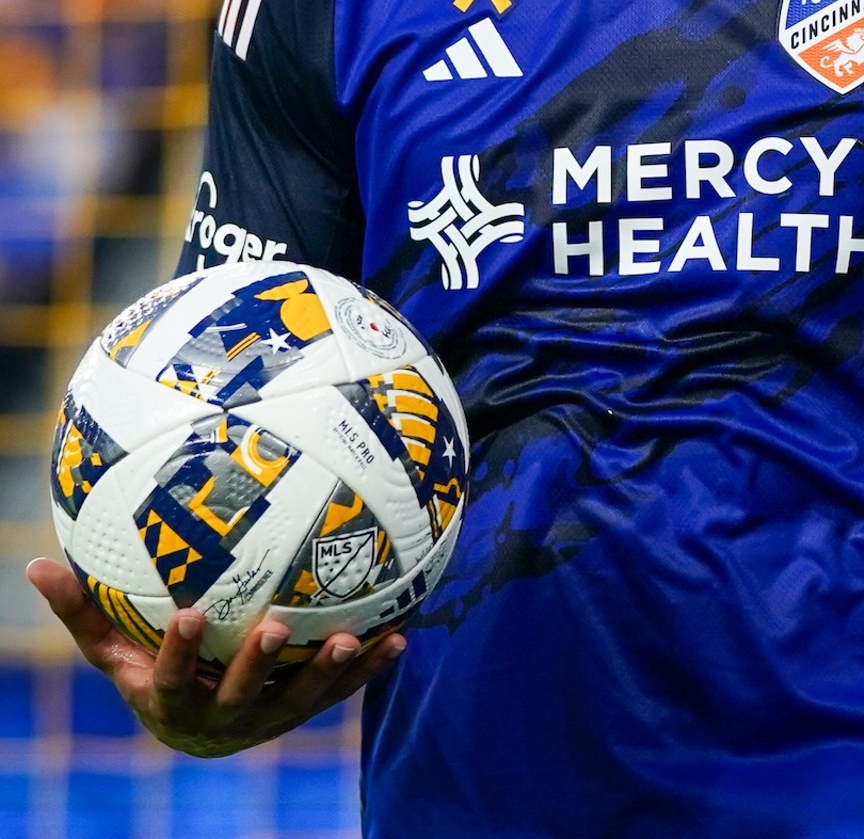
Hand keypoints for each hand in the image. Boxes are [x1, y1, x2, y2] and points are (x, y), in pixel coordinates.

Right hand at [27, 556, 405, 757]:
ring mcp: (266, 720)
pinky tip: (399, 638)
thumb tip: (34, 563)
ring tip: (347, 638)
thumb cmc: (150, 672)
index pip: (170, 681)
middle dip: (256, 665)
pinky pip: (339, 694)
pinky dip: (368, 669)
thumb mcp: (114, 650)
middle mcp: (221, 719)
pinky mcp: (302, 713)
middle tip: (273, 626)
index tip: (190, 613)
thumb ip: (81, 612)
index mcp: (171, 702)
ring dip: (324, 672)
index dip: (180, 653)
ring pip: (297, 701)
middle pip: (240, 696)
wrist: (197, 728)